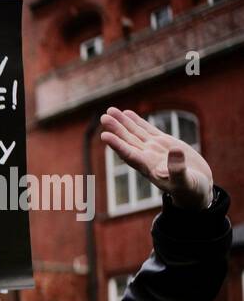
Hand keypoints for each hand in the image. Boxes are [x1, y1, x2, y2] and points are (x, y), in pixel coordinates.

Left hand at [99, 107, 213, 210]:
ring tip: (110, 110)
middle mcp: (148, 157)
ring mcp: (154, 149)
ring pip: (135, 133)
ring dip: (122, 122)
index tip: (104, 135)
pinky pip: (147, 130)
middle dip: (116, 129)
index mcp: (149, 168)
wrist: (196, 188)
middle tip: (104, 117)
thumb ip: (178, 169)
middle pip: (128, 141)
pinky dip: (137, 121)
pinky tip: (127, 113)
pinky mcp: (164, 143)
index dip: (117, 145)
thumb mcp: (184, 182)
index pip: (129, 154)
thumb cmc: (190, 189)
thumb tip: (175, 151)